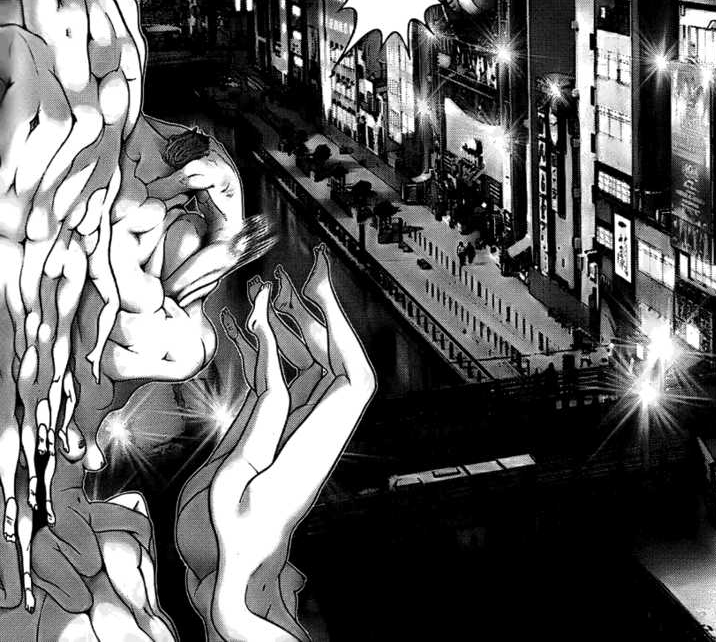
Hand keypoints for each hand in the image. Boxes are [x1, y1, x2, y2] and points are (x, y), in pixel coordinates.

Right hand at [174, 247, 374, 641]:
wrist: (224, 581)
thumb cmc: (229, 545)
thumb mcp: (234, 482)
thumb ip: (255, 428)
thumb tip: (273, 375)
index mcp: (318, 444)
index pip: (352, 378)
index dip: (344, 332)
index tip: (322, 292)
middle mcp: (312, 433)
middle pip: (330, 362)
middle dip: (318, 316)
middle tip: (300, 272)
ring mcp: (290, 432)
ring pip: (303, 368)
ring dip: (290, 328)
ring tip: (269, 288)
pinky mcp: (266, 436)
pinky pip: (274, 384)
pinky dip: (265, 353)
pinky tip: (251, 326)